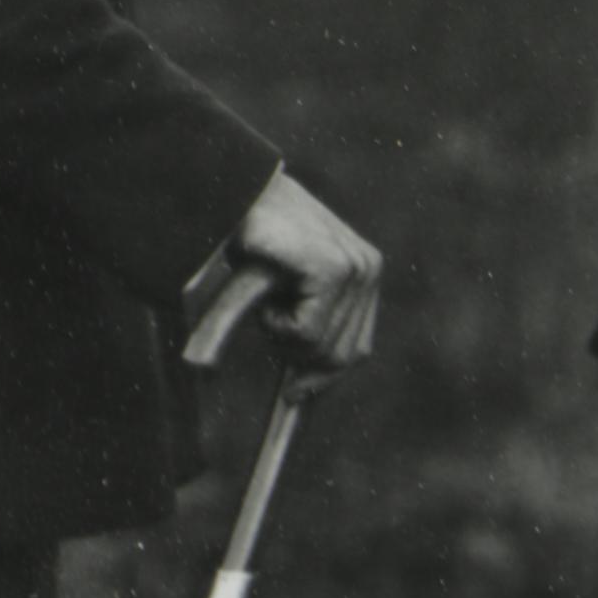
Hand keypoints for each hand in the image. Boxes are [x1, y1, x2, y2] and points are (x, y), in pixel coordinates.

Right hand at [232, 168, 382, 373]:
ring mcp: (355, 268)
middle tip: (269, 321)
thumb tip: (302, 392)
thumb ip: (305, 333)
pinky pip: (304, 334)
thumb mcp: (285, 295)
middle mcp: (368, 269)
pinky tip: (268, 284)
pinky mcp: (333, 271)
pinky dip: (275, 322)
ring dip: (280, 333)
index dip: (324, 378)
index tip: (294, 396)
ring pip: (319, 349)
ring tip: (266, 292)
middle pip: (342, 356)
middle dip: (298, 358)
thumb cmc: (251, 245)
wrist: (229, 201)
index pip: (356, 347)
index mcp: (364, 272)